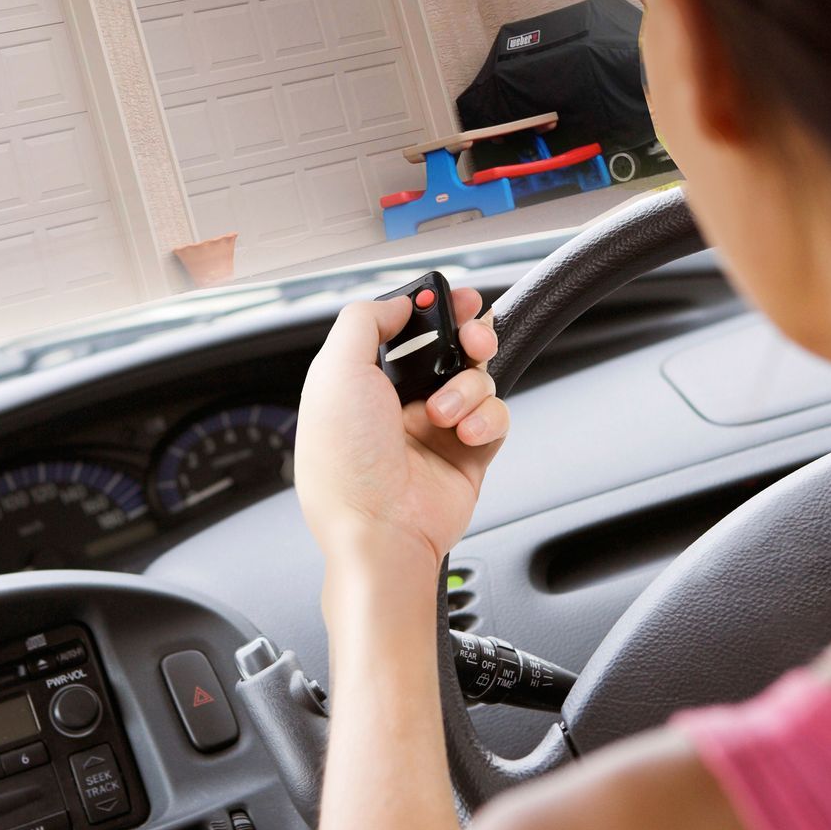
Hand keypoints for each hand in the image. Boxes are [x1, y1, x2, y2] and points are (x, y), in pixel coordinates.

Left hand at [296, 287, 507, 585]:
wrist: (379, 531)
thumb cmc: (346, 465)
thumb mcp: (335, 372)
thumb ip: (364, 321)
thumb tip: (397, 302)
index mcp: (362, 381)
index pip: (406, 329)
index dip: (434, 309)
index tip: (457, 298)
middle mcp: (400, 403)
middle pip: (451, 348)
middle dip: (469, 335)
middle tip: (475, 337)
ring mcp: (437, 429)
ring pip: (478, 379)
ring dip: (468, 387)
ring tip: (445, 414)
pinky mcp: (469, 454)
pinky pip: (495, 417)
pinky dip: (486, 419)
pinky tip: (464, 434)